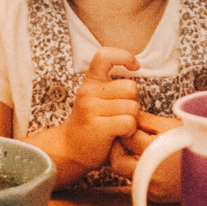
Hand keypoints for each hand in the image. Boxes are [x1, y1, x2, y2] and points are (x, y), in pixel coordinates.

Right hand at [49, 46, 141, 181]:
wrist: (70, 150)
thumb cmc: (90, 124)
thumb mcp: (94, 99)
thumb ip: (110, 87)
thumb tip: (137, 74)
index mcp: (90, 82)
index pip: (105, 55)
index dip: (124, 56)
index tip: (134, 66)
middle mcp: (88, 92)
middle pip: (130, 87)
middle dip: (133, 101)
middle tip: (122, 113)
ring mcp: (91, 109)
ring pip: (133, 106)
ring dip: (132, 118)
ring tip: (120, 125)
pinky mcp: (98, 127)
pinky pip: (129, 122)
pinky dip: (130, 130)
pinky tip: (120, 134)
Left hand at [125, 110, 181, 199]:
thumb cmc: (200, 145)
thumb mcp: (175, 127)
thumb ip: (148, 122)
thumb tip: (128, 118)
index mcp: (157, 152)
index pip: (126, 138)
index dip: (124, 129)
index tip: (127, 124)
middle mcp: (152, 175)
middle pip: (117, 162)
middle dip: (117, 148)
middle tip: (123, 137)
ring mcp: (154, 190)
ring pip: (127, 174)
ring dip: (128, 160)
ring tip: (138, 148)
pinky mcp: (158, 198)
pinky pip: (140, 183)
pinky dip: (141, 172)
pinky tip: (151, 162)